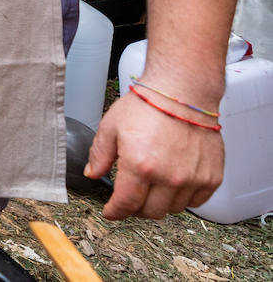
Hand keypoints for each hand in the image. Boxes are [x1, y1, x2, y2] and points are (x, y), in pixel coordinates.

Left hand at [87, 88, 224, 219]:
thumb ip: (100, 154)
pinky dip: (183, 198)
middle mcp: (169, 177)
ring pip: (173, 209)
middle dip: (135, 208)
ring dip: (160, 203)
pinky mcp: (211, 177)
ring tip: (152, 186)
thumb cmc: (148, 104)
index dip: (115, 211)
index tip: (111, 212)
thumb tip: (92, 173)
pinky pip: (196, 202)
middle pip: (150, 212)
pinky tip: (173, 183)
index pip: (126, 204)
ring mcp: (192, 179)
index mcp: (140, 166)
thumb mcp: (111, 126)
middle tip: (131, 197)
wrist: (183, 91)